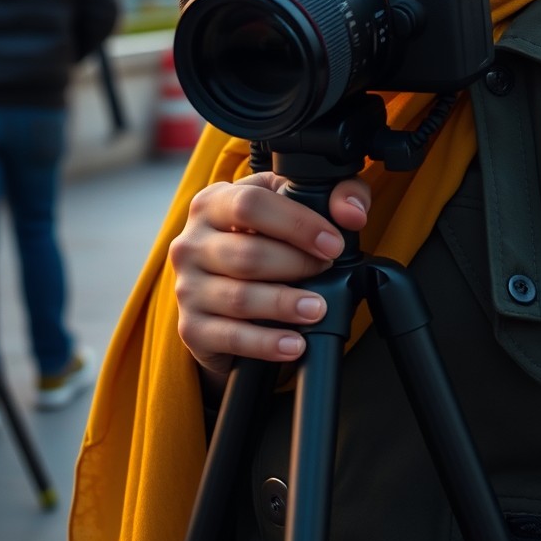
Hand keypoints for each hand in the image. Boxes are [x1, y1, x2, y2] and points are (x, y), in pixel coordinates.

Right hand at [169, 171, 369, 379]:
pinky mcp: (191, 327)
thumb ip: (332, 196)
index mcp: (213, 203)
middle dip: (296, 264)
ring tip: (317, 308)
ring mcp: (187, 287)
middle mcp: (191, 243)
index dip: (297, 223)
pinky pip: (231, 337)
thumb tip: (353, 212)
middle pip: (247, 254)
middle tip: (326, 270)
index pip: (250, 204)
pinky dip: (267, 343)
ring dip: (285, 304)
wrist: (227, 289)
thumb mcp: (292, 205)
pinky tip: (294, 344)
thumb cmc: (265, 237)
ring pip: (239, 298)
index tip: (332, 242)